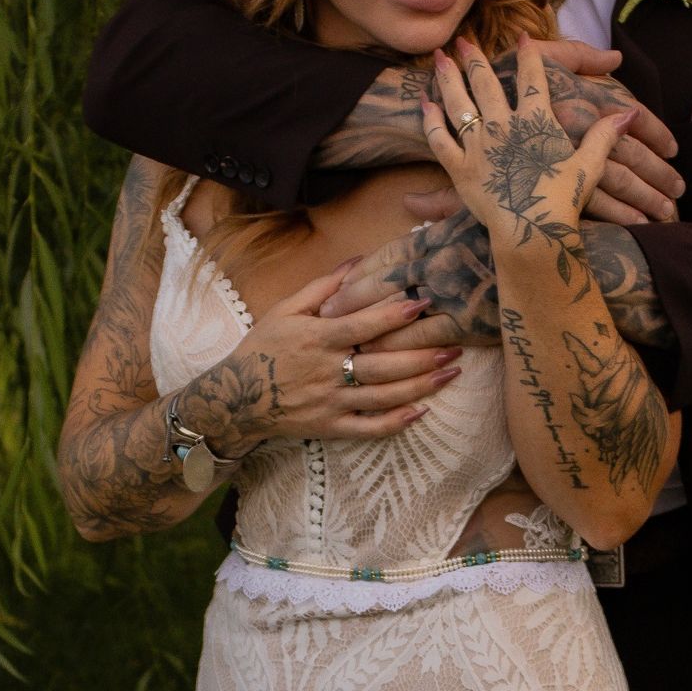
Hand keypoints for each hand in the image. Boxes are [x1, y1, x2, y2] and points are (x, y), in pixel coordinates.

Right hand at [182, 268, 457, 451]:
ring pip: (383, 397)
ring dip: (420, 386)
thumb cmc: (263, 348)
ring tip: (451, 373)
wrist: (235, 399)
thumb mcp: (285, 310)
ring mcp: (329, 403)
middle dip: (421, 356)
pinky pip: (368, 429)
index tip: (423, 303)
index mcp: (316, 340)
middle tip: (455, 345)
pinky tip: (422, 411)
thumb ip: (323, 288)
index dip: (392, 315)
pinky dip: (396, 422)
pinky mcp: (330, 427)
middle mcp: (325, 373)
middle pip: (382, 365)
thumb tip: (357, 261)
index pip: (360, 326)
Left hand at [320, 207, 502, 346]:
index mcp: (437, 235)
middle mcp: (438, 265)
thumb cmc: (520, 225)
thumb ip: (439, 203)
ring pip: (396, 314)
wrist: (559, 257)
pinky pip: (423, 338)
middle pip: (381, 286)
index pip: (386, 255)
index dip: (358, 272)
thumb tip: (407, 202)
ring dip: (367, 328)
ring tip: (344, 342)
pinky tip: (380, 358)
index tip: (335, 285)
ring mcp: (450, 295)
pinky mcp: (468, 322)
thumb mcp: (478, 202)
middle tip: (324, 316)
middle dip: (349, 302)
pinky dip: (400, 347)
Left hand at [399, 41, 680, 229]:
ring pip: (458, 103)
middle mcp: (503, 125)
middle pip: (486, 83)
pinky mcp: (460, 168)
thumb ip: (604, 135)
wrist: (532, 233)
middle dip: (474, 58)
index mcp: (535, 120)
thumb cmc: (563, 201)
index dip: (528, 55)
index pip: (532, 77)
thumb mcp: (588, 166)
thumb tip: (629, 113)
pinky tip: (425, 104)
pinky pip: (440, 139)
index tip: (522, 38)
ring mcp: (478, 145)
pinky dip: (431, 120)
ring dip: (448, 77)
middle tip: (462, 41)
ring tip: (440, 58)